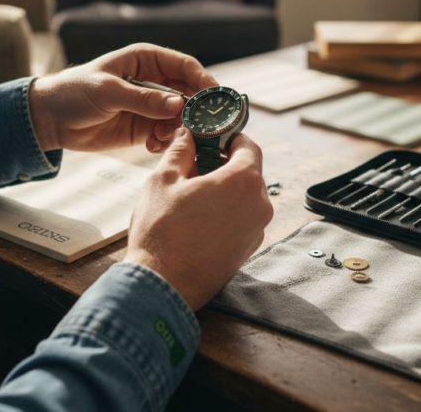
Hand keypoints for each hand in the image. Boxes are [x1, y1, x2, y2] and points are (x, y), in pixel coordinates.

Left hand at [28, 43, 215, 152]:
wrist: (49, 119)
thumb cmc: (73, 92)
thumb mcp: (108, 92)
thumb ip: (143, 99)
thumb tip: (178, 106)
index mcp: (146, 60)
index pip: (185, 66)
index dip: (203, 81)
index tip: (215, 99)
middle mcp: (153, 81)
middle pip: (189, 93)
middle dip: (196, 110)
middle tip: (201, 127)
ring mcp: (150, 105)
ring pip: (180, 116)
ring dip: (179, 129)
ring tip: (164, 138)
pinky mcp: (143, 126)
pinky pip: (166, 133)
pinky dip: (165, 140)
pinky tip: (152, 145)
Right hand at [124, 129, 273, 310]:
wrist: (163, 286)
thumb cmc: (161, 232)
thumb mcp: (163, 180)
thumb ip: (180, 151)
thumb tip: (187, 135)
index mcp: (243, 182)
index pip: (248, 146)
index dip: (229, 138)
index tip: (211, 139)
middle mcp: (259, 206)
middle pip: (248, 172)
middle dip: (223, 165)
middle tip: (193, 166)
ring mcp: (256, 231)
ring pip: (244, 197)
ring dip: (224, 191)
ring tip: (191, 196)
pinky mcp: (248, 250)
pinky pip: (242, 219)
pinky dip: (226, 213)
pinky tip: (197, 219)